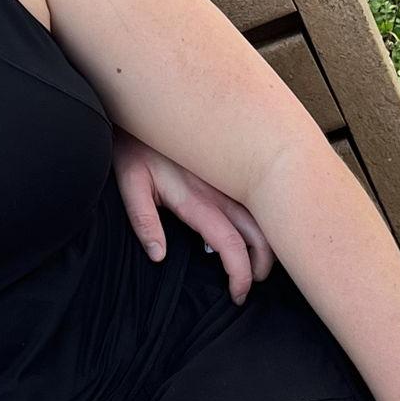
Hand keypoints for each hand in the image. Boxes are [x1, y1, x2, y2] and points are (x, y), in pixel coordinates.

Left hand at [112, 131, 272, 303]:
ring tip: (260, 262)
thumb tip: (158, 256)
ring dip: (270, 241)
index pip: (229, 244)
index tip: (238, 293)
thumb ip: (143, 221)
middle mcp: (219, 189)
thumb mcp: (130, 184)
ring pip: (265, 215)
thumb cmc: (134, 147)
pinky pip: (258, 197)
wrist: (146, 107)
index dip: (240, 273)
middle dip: (264, 263)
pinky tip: (261, 229)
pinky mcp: (230, 168)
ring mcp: (229, 178)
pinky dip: (267, 218)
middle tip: (253, 281)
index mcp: (195, 199)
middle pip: (260, 233)